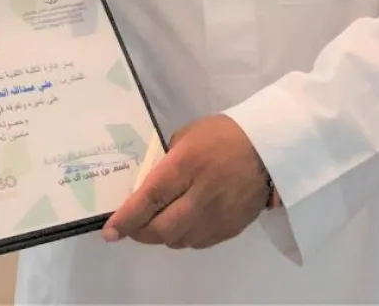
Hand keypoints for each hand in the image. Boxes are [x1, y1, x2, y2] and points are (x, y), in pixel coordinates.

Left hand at [101, 114, 269, 249]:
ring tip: (154, 223)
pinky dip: (183, 238)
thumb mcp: (184, 138)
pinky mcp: (232, 228)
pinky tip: (180, 225)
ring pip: (180, 241)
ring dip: (161, 236)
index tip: (110, 232)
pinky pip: (199, 243)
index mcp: (185, 166)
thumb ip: (165, 163)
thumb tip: (146, 186)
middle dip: (140, 233)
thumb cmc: (221, 135)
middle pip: (163, 229)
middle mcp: (201, 196)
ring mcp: (218, 216)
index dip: (127, 218)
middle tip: (129, 228)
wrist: (269, 148)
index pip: (149, 199)